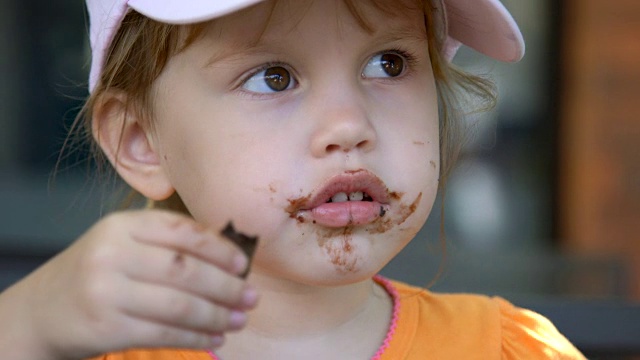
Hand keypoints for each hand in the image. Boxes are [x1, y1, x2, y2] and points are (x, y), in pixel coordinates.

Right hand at [0, 210, 256, 359]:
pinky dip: (196, 337)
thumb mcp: (124, 245)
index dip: (220, 248)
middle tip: (251, 298)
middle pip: (186, 270)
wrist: (42, 311)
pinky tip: (214, 338)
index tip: (244, 265)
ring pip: (179, 305)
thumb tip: (231, 258)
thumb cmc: (99, 273)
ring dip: (217, 316)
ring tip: (239, 320)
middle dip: (226, 286)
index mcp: (122, 226)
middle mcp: (112, 254)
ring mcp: (106, 291)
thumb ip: (168, 244)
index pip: (182, 232)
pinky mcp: (105, 327)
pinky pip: (164, 333)